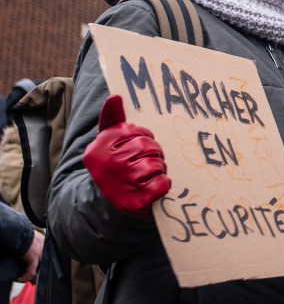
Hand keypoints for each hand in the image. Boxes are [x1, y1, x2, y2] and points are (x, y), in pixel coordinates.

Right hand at [17, 229, 42, 283]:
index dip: (42, 267)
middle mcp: (45, 250)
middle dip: (37, 276)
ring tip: (23, 279)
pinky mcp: (34, 259)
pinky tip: (19, 279)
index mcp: (45, 245)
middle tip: (33, 281)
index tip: (38, 273)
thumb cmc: (24, 234)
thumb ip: (35, 244)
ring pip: (37, 272)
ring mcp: (40, 255)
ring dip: (29, 278)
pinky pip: (30, 272)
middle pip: (44, 267)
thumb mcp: (33, 238)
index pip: (46, 259)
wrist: (19, 233)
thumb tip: (30, 249)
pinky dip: (24, 277)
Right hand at [83, 95, 170, 219]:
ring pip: (157, 164)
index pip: (137, 131)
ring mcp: (122, 183)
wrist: (105, 206)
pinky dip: (163, 186)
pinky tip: (153, 189)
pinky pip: (162, 184)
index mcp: (99, 147)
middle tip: (143, 165)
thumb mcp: (107, 143)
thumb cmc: (113, 167)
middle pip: (149, 147)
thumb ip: (112, 120)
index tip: (135, 148)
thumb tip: (116, 97)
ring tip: (146, 178)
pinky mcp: (136, 202)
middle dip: (152, 155)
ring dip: (158, 170)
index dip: (143, 139)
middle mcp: (108, 164)